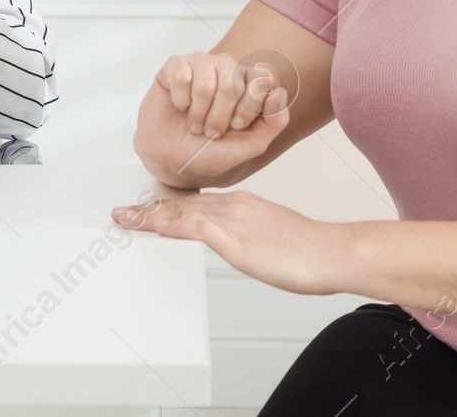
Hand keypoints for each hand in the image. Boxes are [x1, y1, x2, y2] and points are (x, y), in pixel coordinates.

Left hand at [111, 189, 341, 294]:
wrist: (333, 251)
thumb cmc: (311, 251)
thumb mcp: (272, 238)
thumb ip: (250, 238)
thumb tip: (240, 246)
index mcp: (242, 205)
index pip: (195, 204)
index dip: (167, 208)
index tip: (147, 211)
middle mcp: (234, 206)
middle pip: (181, 206)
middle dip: (150, 210)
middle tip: (124, 213)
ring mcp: (234, 220)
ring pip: (182, 214)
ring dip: (151, 217)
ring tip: (127, 219)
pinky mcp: (237, 237)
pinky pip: (196, 228)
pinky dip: (172, 226)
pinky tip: (156, 227)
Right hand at [133, 52, 289, 187]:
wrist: (172, 160)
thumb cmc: (210, 150)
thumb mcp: (250, 145)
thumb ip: (274, 122)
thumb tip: (279, 93)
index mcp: (248, 82)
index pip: (262, 80)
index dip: (249, 107)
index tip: (237, 126)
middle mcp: (227, 67)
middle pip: (233, 84)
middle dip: (220, 118)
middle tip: (211, 130)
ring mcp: (201, 63)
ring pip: (206, 84)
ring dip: (198, 114)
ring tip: (194, 123)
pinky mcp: (175, 65)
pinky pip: (182, 78)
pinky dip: (181, 102)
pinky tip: (180, 106)